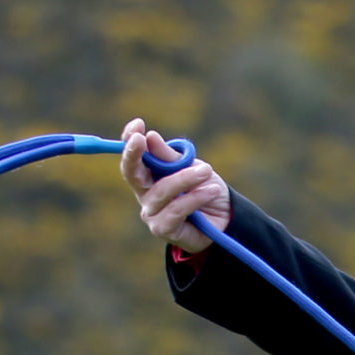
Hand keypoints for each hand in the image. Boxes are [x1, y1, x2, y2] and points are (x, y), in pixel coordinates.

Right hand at [119, 117, 230, 253]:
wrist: (225, 217)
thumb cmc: (204, 188)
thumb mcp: (191, 166)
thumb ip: (170, 157)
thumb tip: (151, 137)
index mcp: (148, 175)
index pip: (132, 158)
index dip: (129, 141)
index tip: (138, 124)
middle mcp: (145, 194)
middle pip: (132, 174)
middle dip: (135, 154)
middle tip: (143, 138)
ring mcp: (151, 214)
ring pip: (161, 191)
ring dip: (185, 178)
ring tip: (207, 171)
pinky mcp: (163, 229)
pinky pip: (176, 210)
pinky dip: (195, 198)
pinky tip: (211, 191)